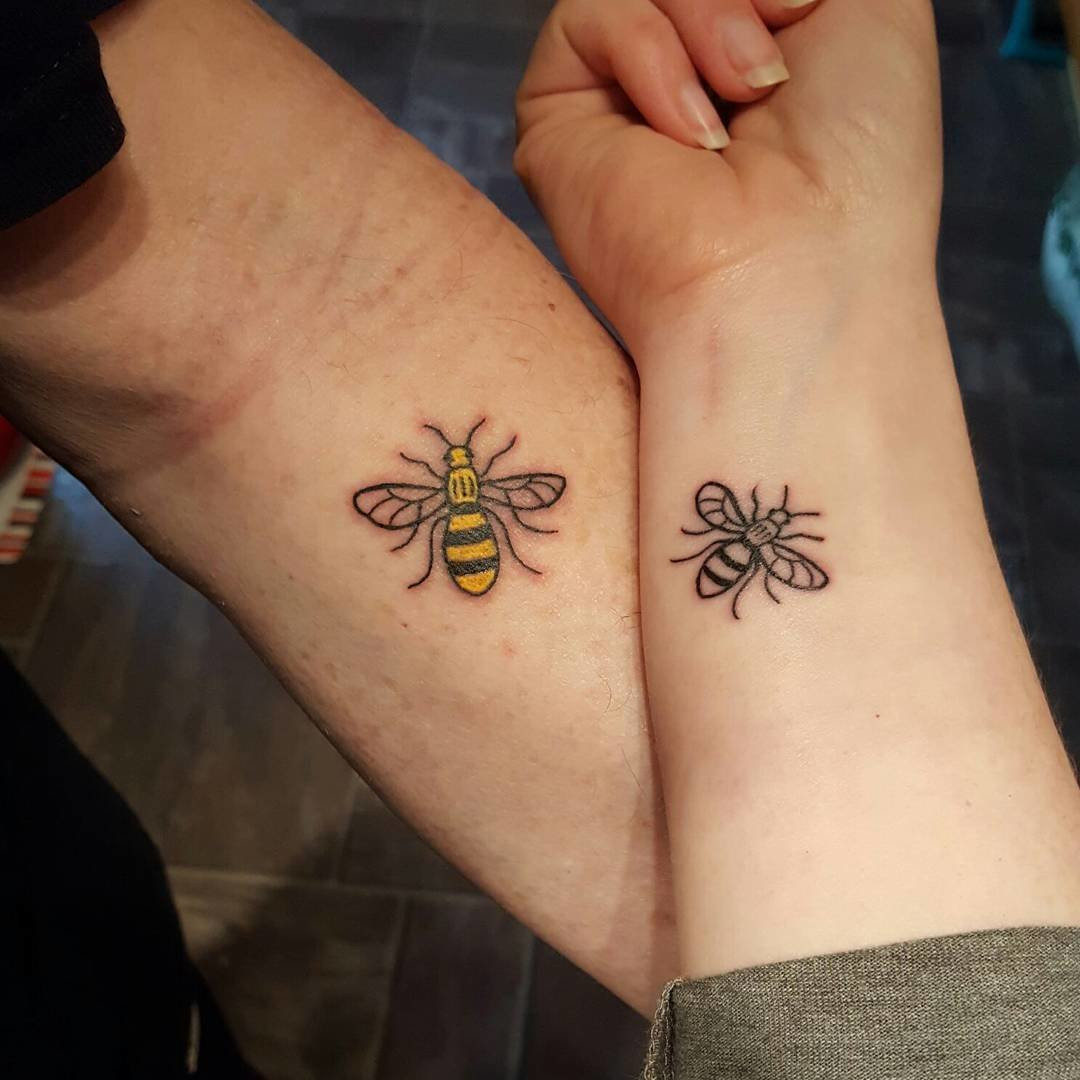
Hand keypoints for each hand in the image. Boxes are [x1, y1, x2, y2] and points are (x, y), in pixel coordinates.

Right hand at [515, 0, 941, 353]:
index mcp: (745, 55)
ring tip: (743, 102)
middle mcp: (678, 77)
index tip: (807, 18)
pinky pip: (590, 9)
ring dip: (710, 18)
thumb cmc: (859, 171)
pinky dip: (654, 53)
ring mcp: (614, 99)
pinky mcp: (556, 120)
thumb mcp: (878, 5)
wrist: (799, 271)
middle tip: (776, 77)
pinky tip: (690, 137)